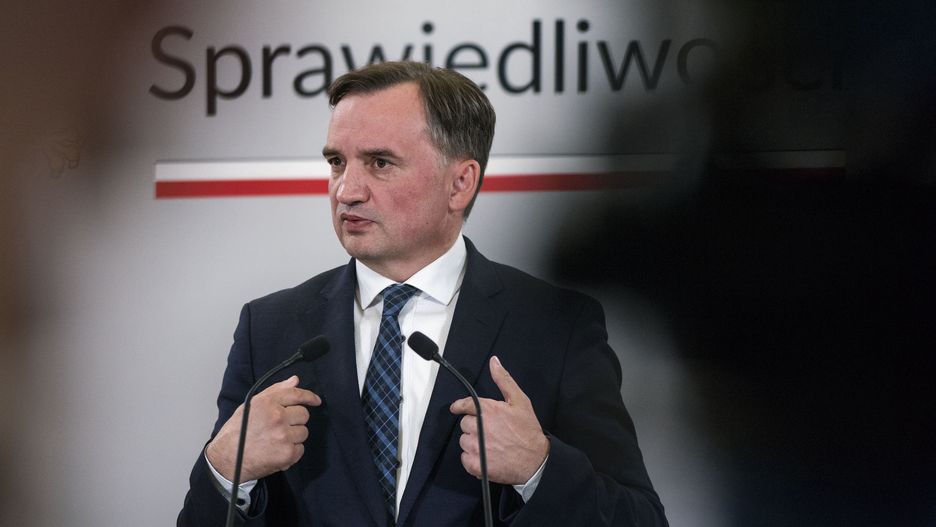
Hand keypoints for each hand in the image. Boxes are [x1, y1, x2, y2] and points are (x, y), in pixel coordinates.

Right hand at [206, 375, 321, 481]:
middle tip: (280, 427)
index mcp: (268, 403)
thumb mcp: (251, 405)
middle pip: (303, 414)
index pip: (296, 395)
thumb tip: (295, 380)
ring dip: (293, 436)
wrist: (226, 459)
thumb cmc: (236, 432)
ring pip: (303, 432)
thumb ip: (275, 391)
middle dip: (295, 420)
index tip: (315, 401)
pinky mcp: (287, 454)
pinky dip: (292, 451)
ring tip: (276, 440)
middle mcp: (277, 417)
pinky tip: (277, 451)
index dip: (309, 397)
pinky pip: (300, 449)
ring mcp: (283, 436)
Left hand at [450, 356, 549, 484]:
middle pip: (464, 424)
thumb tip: (494, 362)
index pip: (464, 405)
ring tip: (490, 445)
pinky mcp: (476, 464)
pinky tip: (486, 457)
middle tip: (490, 431)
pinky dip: (472, 459)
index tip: (456, 408)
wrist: (535, 460)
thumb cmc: (528, 430)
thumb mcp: (520, 401)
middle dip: (474, 426)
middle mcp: (479, 427)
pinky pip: (464, 459)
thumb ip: (504, 380)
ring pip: (464, 441)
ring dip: (473, 443)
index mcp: (488, 410)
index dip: (459, 406)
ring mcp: (476, 447)